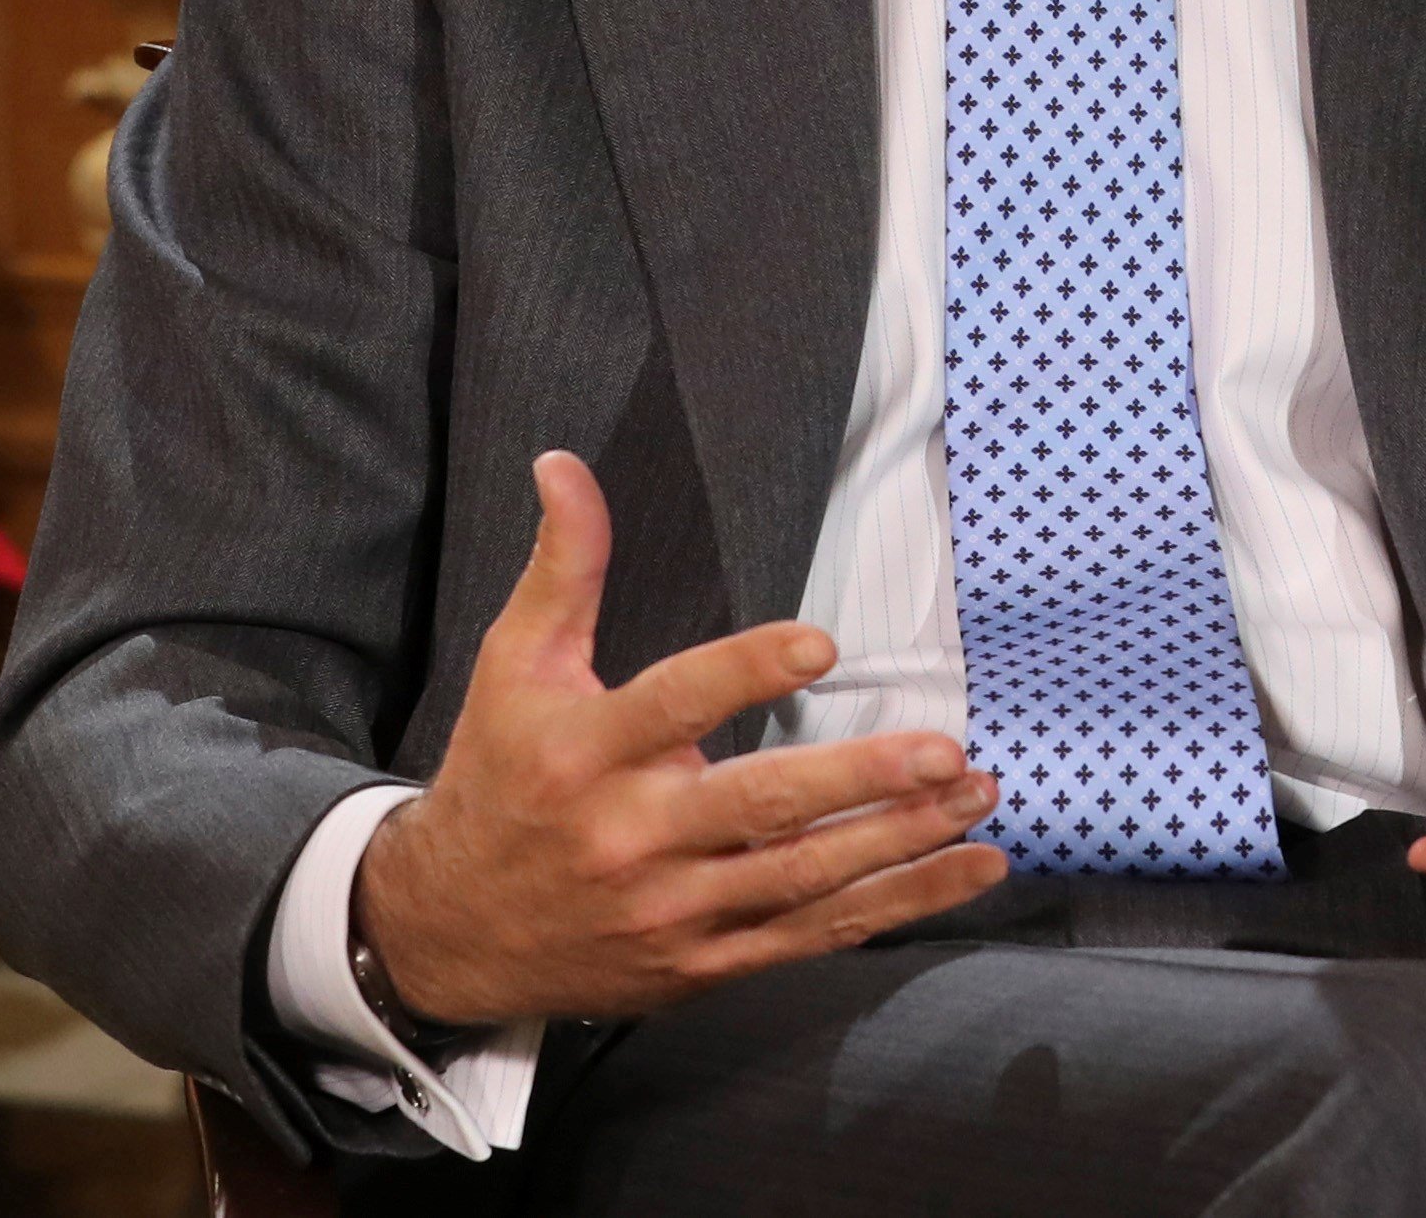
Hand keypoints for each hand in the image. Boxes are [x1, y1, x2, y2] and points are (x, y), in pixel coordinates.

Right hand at [353, 452, 1008, 1024]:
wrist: (448, 933)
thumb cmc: (497, 779)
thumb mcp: (514, 667)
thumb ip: (563, 568)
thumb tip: (564, 464)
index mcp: (584, 755)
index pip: (673, 706)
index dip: (747, 673)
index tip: (823, 643)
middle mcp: (631, 838)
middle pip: (758, 809)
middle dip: (857, 783)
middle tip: (943, 750)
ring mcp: (673, 910)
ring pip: (801, 879)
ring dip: (900, 841)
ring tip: (977, 794)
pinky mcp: (703, 962)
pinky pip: (813, 935)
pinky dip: (897, 906)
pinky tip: (970, 870)